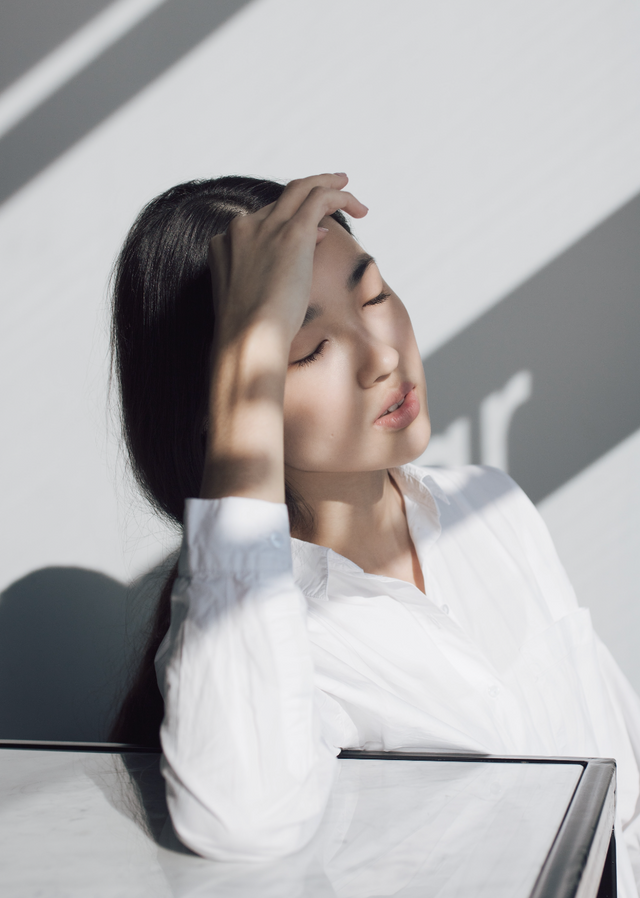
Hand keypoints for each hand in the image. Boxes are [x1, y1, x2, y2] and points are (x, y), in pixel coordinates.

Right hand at [208, 173, 367, 350]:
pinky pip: (319, 198)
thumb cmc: (250, 333)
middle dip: (308, 190)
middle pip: (280, 199)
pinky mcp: (291, 233)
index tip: (314, 234)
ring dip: (327, 184)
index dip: (289, 223)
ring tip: (347, 187)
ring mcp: (265, 227)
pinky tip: (358, 207)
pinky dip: (339, 196)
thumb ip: (267, 272)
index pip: (262, 221)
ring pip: (301, 189)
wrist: (247, 338)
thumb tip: (303, 248)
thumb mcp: (251, 299)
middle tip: (333, 186)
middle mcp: (242, 229)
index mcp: (225, 244)